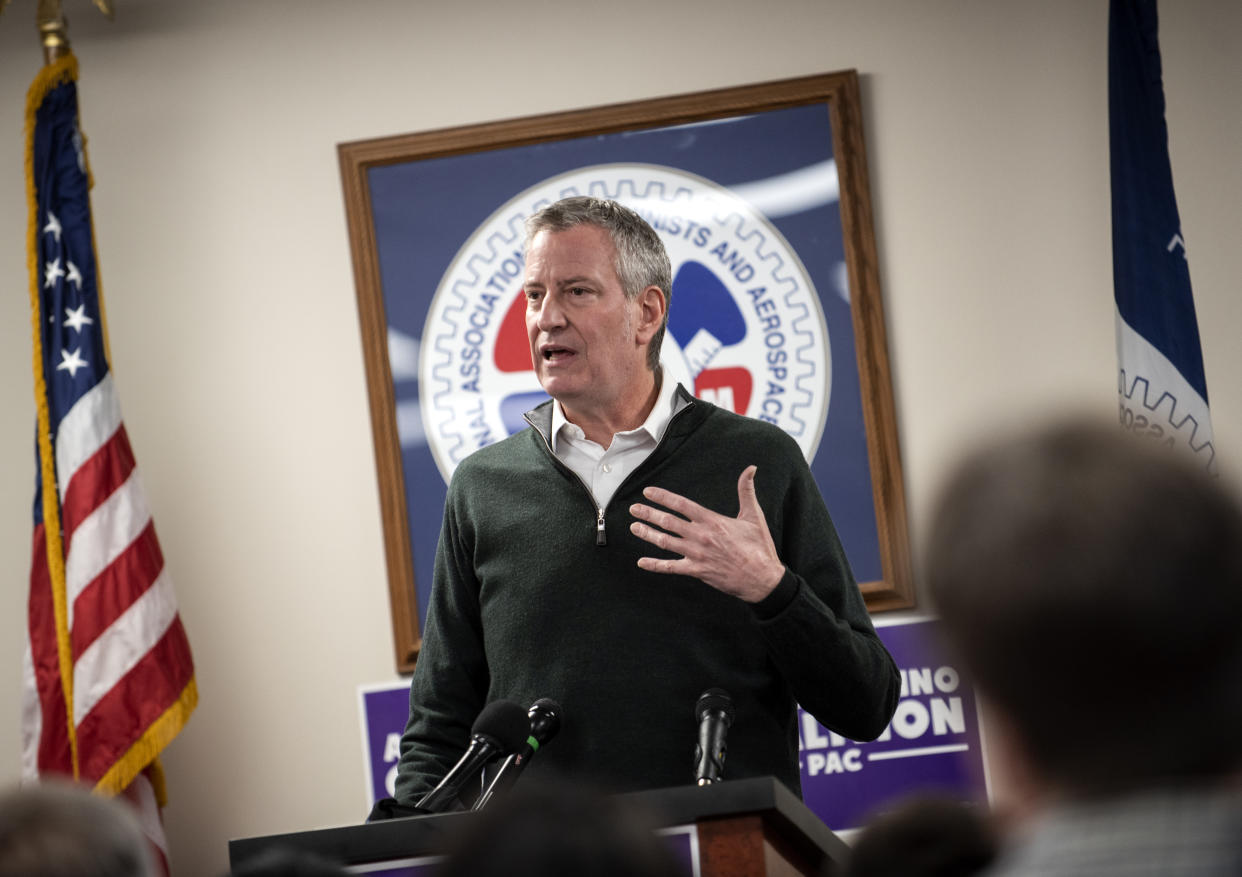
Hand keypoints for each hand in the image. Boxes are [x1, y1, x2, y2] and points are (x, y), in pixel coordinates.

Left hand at [629, 465, 784, 601]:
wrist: (762, 579)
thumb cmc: (759, 547)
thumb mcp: (754, 516)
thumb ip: (746, 491)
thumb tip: (751, 468)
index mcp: (712, 521)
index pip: (681, 505)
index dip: (663, 497)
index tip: (648, 492)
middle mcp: (701, 536)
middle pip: (669, 522)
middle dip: (649, 514)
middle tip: (634, 509)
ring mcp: (697, 554)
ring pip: (666, 542)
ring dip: (648, 534)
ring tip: (634, 527)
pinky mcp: (697, 571)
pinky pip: (671, 568)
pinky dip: (655, 565)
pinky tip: (642, 562)